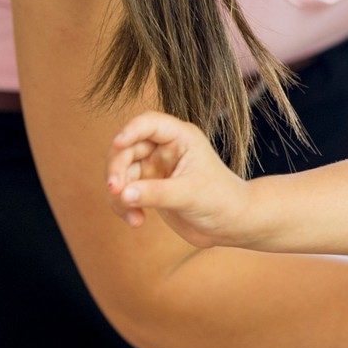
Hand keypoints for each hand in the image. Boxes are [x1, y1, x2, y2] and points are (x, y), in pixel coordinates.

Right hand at [105, 111, 255, 248]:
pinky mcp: (149, 188)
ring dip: (118, 193)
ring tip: (134, 217)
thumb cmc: (222, 200)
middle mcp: (165, 149)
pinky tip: (137, 221)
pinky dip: (124, 205)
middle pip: (127, 148)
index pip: (149, 123)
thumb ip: (156, 193)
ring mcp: (155, 168)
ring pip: (121, 172)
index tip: (117, 145)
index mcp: (182, 137)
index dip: (130, 130)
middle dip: (117, 169)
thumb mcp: (190, 195)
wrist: (232, 224)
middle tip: (115, 190)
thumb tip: (122, 193)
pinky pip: (124, 192)